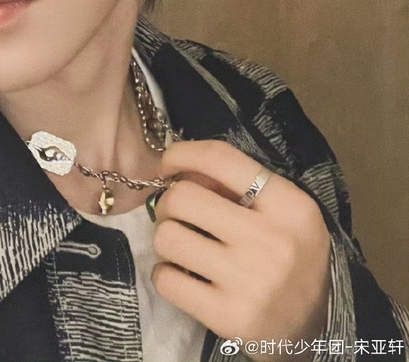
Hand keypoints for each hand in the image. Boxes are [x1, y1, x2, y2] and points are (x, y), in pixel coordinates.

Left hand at [151, 140, 330, 360]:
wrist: (316, 326)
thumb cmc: (291, 255)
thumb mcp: (281, 210)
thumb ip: (237, 183)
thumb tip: (180, 169)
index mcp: (288, 204)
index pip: (219, 158)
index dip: (181, 153)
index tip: (168, 165)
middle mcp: (271, 239)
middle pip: (183, 197)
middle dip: (168, 202)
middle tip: (176, 215)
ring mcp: (249, 281)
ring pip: (168, 237)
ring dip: (166, 238)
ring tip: (183, 245)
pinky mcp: (228, 318)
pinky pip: (166, 280)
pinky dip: (165, 274)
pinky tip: (183, 276)